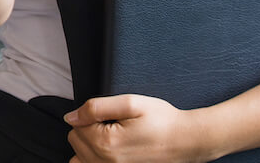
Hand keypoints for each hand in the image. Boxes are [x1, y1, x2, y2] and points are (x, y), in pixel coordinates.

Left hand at [66, 94, 207, 162]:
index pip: (75, 126)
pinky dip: (94, 159)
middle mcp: (106, 162)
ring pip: (80, 157)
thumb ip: (96, 108)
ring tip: (112, 137)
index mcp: (106, 143)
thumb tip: (71, 117)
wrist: (188, 141)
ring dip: (90, 145)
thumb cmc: (162, 120)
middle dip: (88, 130)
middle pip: (75, 141)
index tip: (110, 116)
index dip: (90, 115)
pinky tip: (109, 150)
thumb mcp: (130, 103)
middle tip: (113, 124)